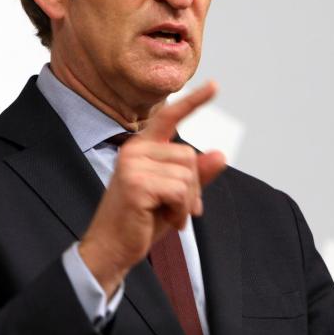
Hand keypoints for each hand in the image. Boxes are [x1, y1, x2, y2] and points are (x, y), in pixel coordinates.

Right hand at [79, 82, 226, 297]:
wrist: (112, 249)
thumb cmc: (141, 221)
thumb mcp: (174, 195)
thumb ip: (196, 175)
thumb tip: (221, 154)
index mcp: (142, 147)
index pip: (170, 117)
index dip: (194, 101)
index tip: (215, 85)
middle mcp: (135, 149)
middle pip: (188, 156)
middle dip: (193, 187)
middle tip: (179, 209)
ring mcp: (133, 164)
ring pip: (187, 174)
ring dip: (186, 202)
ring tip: (169, 215)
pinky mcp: (136, 183)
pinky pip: (179, 190)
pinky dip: (180, 210)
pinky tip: (167, 221)